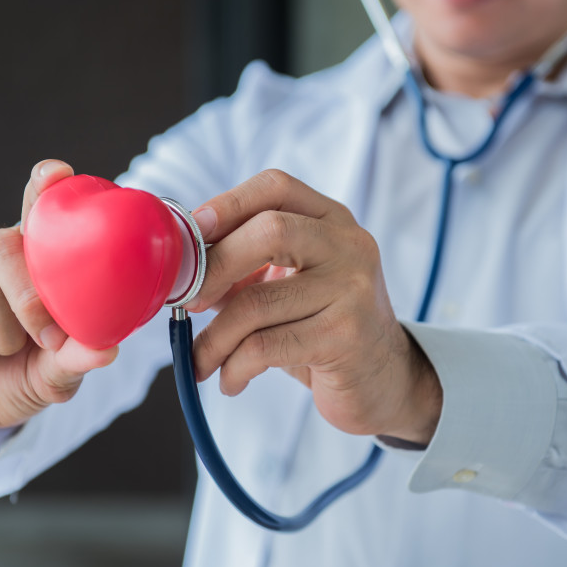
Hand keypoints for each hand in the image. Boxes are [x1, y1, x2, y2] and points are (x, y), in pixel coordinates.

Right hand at [0, 160, 118, 436]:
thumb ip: (79, 355)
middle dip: (32, 298)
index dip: (44, 186)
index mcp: (30, 256)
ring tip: (7, 352)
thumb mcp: (58, 369)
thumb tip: (108, 350)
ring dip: (4, 335)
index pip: (35, 208)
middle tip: (48, 337)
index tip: (57, 172)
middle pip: (6, 247)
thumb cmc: (25, 372)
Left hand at [187, 169, 442, 444]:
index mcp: (332, 220)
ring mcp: (352, 290)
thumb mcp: (291, 284)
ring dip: (214, 338)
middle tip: (187, 302)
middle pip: (269, 232)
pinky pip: (266, 347)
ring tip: (202, 359)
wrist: (386, 379)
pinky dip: (234, 367)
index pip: (275, 187)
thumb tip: (181, 265)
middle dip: (213, 268)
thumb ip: (245, 265)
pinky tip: (230, 380)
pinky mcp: (346, 337)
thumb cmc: (324, 328)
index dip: (226, 203)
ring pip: (258, 302)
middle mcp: (349, 246)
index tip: (191, 233)